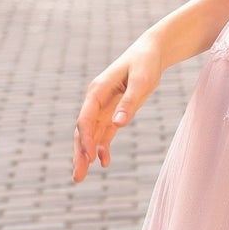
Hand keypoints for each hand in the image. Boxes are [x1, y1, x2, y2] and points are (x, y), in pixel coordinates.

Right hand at [72, 31, 163, 182]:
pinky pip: (104, 133)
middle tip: (77, 177)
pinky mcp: (113, 112)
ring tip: (81, 176)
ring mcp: (103, 107)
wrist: (150, 52)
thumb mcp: (141, 81)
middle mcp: (96, 100)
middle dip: (79, 153)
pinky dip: (103, 147)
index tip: (91, 158)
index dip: (86, 139)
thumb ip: (129, 103)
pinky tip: (105, 162)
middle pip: (83, 131)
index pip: (86, 119)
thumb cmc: (145, 63)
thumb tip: (118, 124)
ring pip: (91, 135)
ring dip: (86, 155)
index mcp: (98, 91)